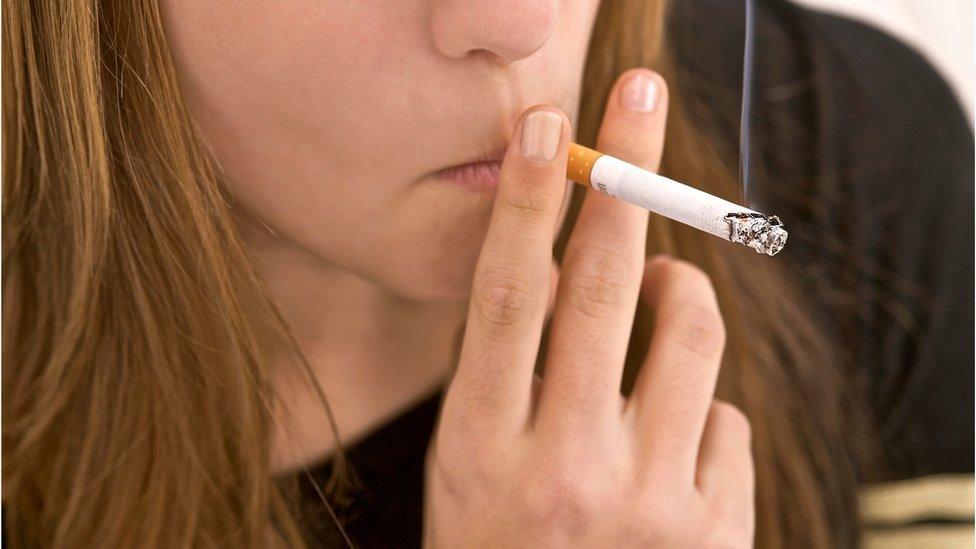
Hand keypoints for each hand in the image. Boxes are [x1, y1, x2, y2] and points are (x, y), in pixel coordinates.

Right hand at [424, 70, 753, 547]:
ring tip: (670, 284)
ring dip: (684, 286)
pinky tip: (672, 443)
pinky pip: (728, 419)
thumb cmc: (499, 546)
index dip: (529, 203)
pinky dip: (700, 408)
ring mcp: (647, 509)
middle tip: (638, 106)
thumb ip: (502, 376)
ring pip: (693, 333)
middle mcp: (565, 474)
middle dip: (625, 181)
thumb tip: (557, 268)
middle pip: (605, 290)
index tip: (547, 128)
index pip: (507, 299)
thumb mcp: (468, 467)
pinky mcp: (714, 537)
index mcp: (482, 452)